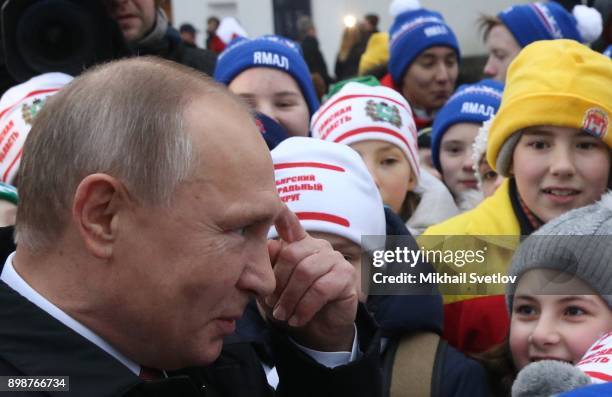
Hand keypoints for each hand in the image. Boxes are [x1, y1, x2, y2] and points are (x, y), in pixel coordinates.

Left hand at [259, 205, 357, 350]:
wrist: (318, 331)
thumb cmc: (293, 304)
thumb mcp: (273, 287)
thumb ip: (269, 266)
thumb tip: (267, 244)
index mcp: (300, 244)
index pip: (292, 225)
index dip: (282, 218)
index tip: (268, 215)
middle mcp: (319, 246)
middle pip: (292, 255)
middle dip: (279, 283)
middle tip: (272, 304)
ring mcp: (335, 259)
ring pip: (306, 273)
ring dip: (290, 299)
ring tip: (282, 315)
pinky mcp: (347, 277)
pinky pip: (321, 289)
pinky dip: (305, 307)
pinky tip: (297, 319)